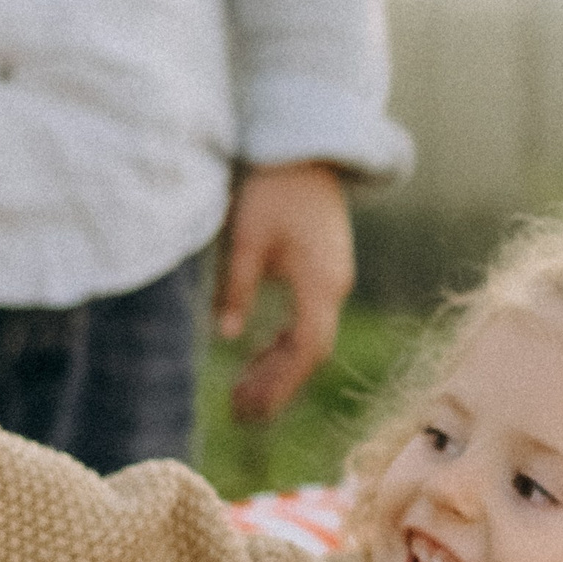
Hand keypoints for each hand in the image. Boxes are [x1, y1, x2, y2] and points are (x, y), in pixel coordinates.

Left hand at [214, 160, 353, 423]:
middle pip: (310, 351)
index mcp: (320, 282)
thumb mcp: (245, 238)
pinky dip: (284, 343)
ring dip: (279, 367)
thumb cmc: (272, 189)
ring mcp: (332, 278)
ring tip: (242, 392)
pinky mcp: (322, 269)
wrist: (304, 148)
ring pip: (310, 338)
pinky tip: (258, 354)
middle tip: (239, 413)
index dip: (280, 382)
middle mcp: (334, 286)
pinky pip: (308, 319)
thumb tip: (228, 336)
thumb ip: (237, 288)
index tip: (249, 405)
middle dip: (277, 385)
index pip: (307, 348)